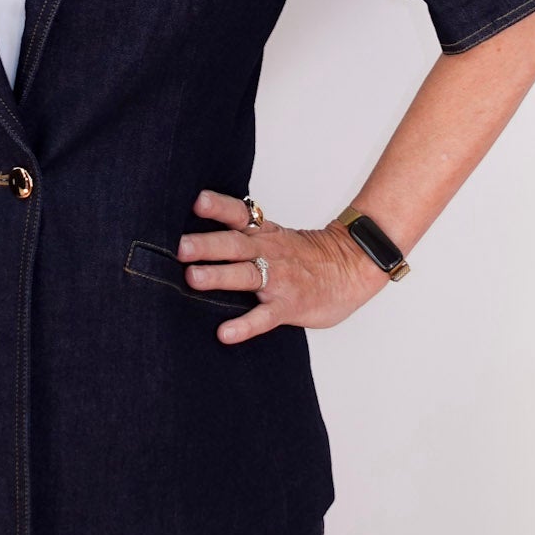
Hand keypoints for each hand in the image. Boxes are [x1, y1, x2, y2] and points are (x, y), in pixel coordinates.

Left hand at [178, 188, 389, 342]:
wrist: (353, 266)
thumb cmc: (308, 255)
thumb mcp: (275, 235)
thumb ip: (243, 234)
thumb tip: (197, 235)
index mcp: (264, 234)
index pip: (239, 214)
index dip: (219, 207)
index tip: (197, 201)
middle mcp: (268, 253)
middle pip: (235, 244)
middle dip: (206, 245)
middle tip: (180, 246)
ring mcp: (279, 280)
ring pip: (246, 276)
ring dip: (219, 276)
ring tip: (193, 278)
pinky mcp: (289, 307)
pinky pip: (265, 317)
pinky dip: (245, 326)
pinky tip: (225, 333)